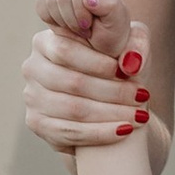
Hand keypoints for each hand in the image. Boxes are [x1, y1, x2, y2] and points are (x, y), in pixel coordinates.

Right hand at [25, 0, 152, 150]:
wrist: (107, 98)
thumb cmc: (116, 64)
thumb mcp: (129, 43)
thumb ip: (136, 41)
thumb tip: (130, 63)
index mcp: (46, 40)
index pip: (66, 51)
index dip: (99, 64)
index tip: (127, 72)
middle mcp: (32, 67)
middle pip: (72, 82)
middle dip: (113, 91)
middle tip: (142, 96)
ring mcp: (32, 97)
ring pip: (73, 109)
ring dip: (111, 114)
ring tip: (140, 115)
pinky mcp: (36, 123)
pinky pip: (70, 132)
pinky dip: (100, 133)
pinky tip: (125, 130)